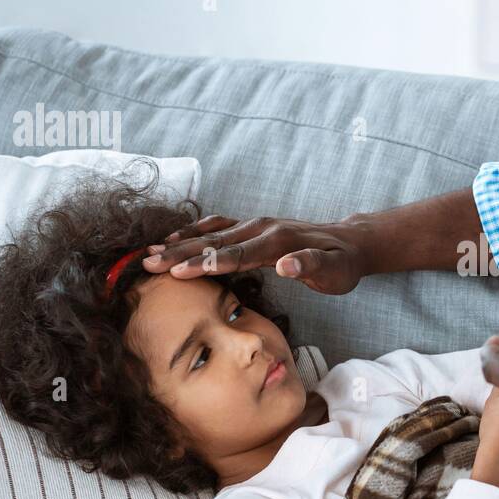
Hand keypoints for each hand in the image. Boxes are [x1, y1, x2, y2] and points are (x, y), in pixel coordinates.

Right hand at [140, 215, 366, 294]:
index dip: (207, 263)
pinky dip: (194, 231)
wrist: (349, 242)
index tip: (179, 272)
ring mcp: (256, 226)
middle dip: (181, 254)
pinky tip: (174, 239)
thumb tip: (286, 265)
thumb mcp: (335, 271)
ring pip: (212, 233)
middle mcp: (262, 229)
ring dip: (181, 242)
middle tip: (149, 264)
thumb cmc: (341, 263)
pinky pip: (218, 227)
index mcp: (278, 241)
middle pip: (216, 242)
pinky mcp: (253, 228)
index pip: (237, 255)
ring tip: (151, 252)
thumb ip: (311, 266)